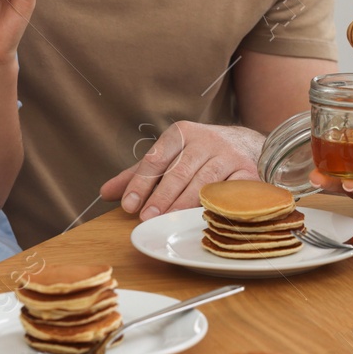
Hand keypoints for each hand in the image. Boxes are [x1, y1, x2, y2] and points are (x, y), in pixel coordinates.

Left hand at [99, 121, 264, 218]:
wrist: (247, 143)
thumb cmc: (199, 154)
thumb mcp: (169, 156)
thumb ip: (139, 174)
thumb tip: (105, 192)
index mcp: (181, 133)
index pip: (156, 158)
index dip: (141, 183)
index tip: (128, 205)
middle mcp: (206, 140)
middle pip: (179, 171)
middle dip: (161, 196)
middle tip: (146, 218)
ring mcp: (228, 155)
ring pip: (203, 181)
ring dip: (184, 203)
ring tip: (168, 221)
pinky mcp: (247, 170)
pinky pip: (230, 190)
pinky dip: (217, 204)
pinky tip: (203, 216)